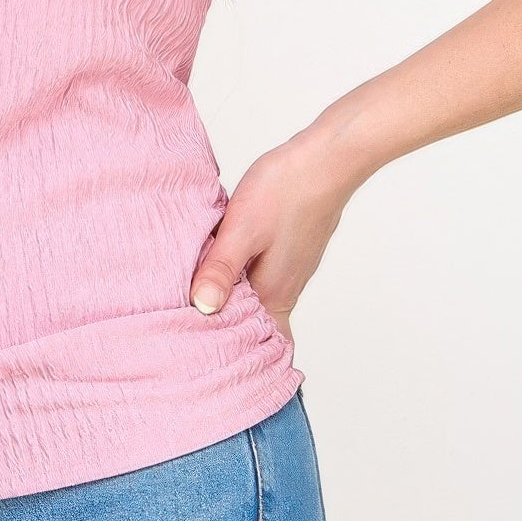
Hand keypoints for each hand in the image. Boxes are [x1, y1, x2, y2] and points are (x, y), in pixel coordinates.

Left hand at [189, 126, 352, 346]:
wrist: (326, 158)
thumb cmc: (287, 190)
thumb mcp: (241, 230)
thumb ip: (220, 270)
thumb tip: (201, 309)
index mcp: (274, 292)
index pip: (260, 342)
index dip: (238, 355)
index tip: (208, 361)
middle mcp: (287, 286)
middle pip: (258, 324)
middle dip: (231, 332)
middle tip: (194, 336)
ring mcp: (292, 268)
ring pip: (260, 298)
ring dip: (236, 302)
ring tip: (200, 302)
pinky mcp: (292, 248)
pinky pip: (265, 276)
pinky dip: (245, 279)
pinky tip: (224, 263)